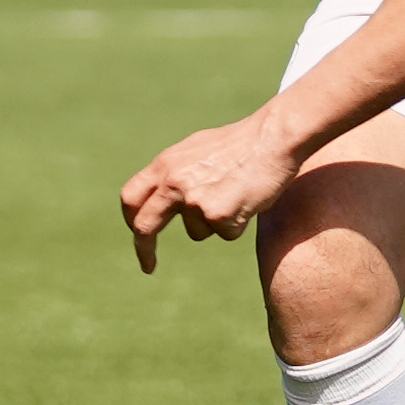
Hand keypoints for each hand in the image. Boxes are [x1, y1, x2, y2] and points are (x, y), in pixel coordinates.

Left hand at [118, 116, 301, 271]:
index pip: (130, 197)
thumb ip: (175, 172)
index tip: (138, 235)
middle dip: (144, 250)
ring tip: (236, 194)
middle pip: (145, 226)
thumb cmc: (242, 143)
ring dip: (215, 224)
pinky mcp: (218, 215)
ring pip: (197, 232)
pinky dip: (238, 224)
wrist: (274, 138)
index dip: (131, 219)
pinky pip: (225, 234)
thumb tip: (161, 194)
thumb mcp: (196, 150)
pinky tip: (249, 200)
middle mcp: (173, 182)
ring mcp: (194, 200)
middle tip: (148, 266)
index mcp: (165, 164)